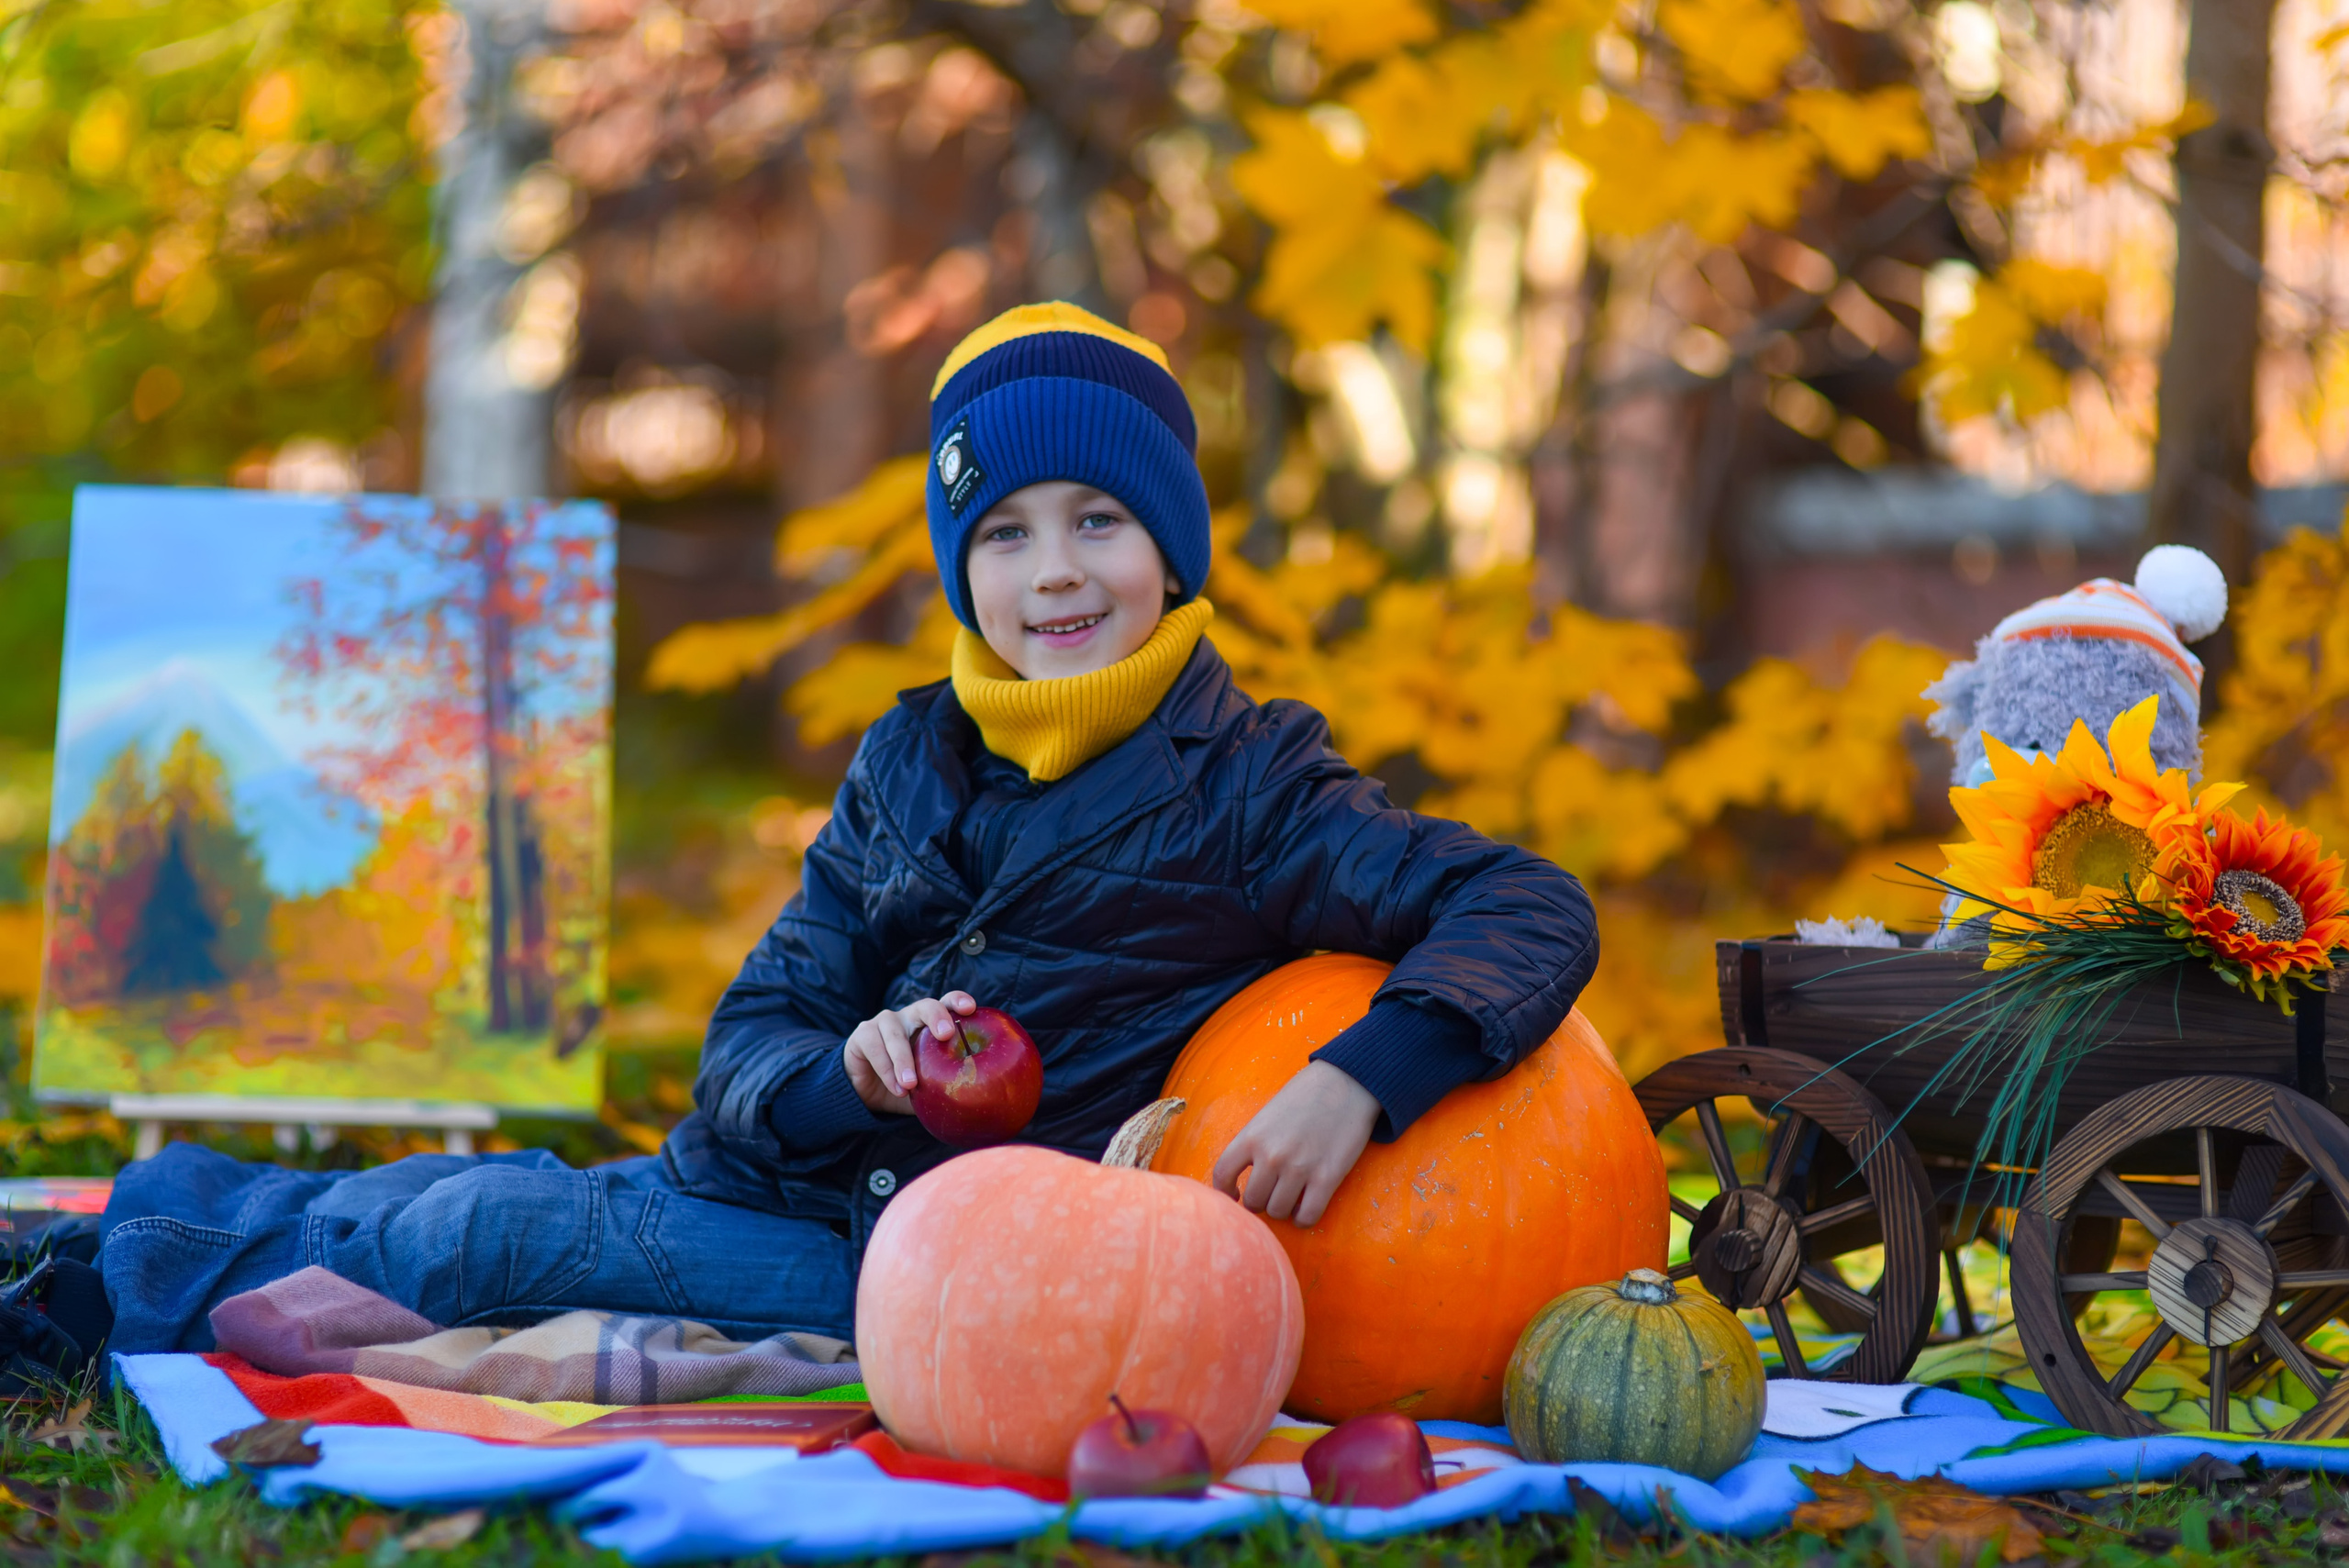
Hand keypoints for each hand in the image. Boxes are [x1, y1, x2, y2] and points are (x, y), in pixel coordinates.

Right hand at [844, 992, 976, 1114]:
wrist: (867, 1094)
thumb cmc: (906, 1085)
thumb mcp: (930, 1086)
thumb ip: (948, 1086)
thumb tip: (976, 1099)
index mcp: (930, 1024)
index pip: (947, 1003)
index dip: (957, 1001)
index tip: (970, 1008)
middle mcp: (909, 1017)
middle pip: (925, 1006)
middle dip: (936, 1016)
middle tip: (946, 1035)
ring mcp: (884, 1023)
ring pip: (896, 1033)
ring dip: (904, 1059)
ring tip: (911, 1085)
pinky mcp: (863, 1034)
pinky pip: (875, 1047)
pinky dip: (886, 1070)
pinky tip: (897, 1088)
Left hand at [1210, 1061, 1380, 1227]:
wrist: (1346, 1083)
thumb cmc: (1306, 1096)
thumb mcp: (1268, 1115)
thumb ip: (1255, 1143)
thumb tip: (1246, 1175)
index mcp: (1252, 1136)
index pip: (1222, 1174)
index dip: (1225, 1191)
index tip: (1234, 1195)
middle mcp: (1271, 1156)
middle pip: (1253, 1201)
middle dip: (1260, 1202)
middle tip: (1270, 1195)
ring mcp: (1298, 1169)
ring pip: (1278, 1211)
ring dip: (1282, 1210)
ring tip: (1290, 1199)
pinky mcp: (1326, 1179)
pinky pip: (1306, 1217)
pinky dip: (1303, 1219)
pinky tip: (1305, 1209)